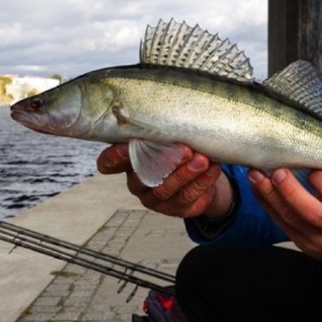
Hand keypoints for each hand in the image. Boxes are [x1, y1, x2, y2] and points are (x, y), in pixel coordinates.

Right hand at [96, 143, 233, 218]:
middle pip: (142, 178)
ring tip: (203, 160)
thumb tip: (164, 111)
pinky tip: (213, 169)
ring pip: (166, 190)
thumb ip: (159, 130)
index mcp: (128, 163)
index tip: (126, 146)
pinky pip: (188, 199)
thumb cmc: (178, 147)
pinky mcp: (176, 209)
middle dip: (165, 163)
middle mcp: (137, 183)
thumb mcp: (166, 136)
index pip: (108, 164)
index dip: (114, 157)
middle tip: (185, 150)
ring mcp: (155, 200)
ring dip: (186, 175)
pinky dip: (202, 182)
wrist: (203, 172)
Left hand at [248, 168, 321, 260]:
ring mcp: (318, 241)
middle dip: (290, 190)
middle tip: (277, 172)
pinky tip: (257, 188)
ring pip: (290, 218)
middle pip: (312, 213)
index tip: (308, 164)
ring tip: (256, 176)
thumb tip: (308, 154)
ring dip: (269, 195)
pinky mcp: (301, 244)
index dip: (320, 178)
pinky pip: (280, 223)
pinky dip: (266, 203)